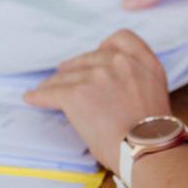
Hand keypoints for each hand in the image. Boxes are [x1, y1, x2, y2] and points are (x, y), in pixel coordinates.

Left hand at [21, 29, 171, 173]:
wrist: (146, 149)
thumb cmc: (152, 134)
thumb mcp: (155, 94)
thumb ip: (136, 79)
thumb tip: (111, 86)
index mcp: (144, 63)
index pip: (122, 38)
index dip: (107, 46)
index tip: (97, 54)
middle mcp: (121, 63)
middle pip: (89, 57)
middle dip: (76, 67)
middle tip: (66, 76)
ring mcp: (98, 75)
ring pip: (68, 74)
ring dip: (56, 82)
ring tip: (46, 88)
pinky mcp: (76, 93)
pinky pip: (52, 91)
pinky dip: (39, 95)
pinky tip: (32, 97)